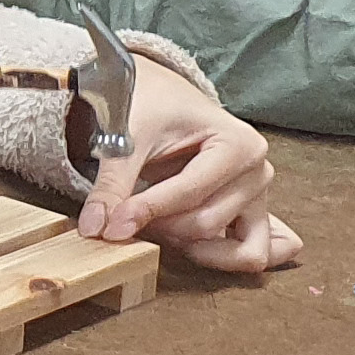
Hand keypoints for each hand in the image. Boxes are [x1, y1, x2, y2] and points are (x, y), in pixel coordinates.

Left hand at [74, 60, 300, 272]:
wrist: (160, 96)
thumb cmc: (151, 106)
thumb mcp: (127, 138)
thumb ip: (112, 185)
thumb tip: (95, 228)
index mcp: (239, 144)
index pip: (190, 193)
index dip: (147, 211)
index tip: (109, 225)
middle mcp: (258, 171)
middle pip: (206, 223)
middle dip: (162, 226)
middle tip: (127, 216)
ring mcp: (259, 196)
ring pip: (226, 245)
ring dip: (186, 244)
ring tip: (154, 224)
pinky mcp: (251, 215)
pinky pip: (253, 253)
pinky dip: (227, 259)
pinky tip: (193, 251)